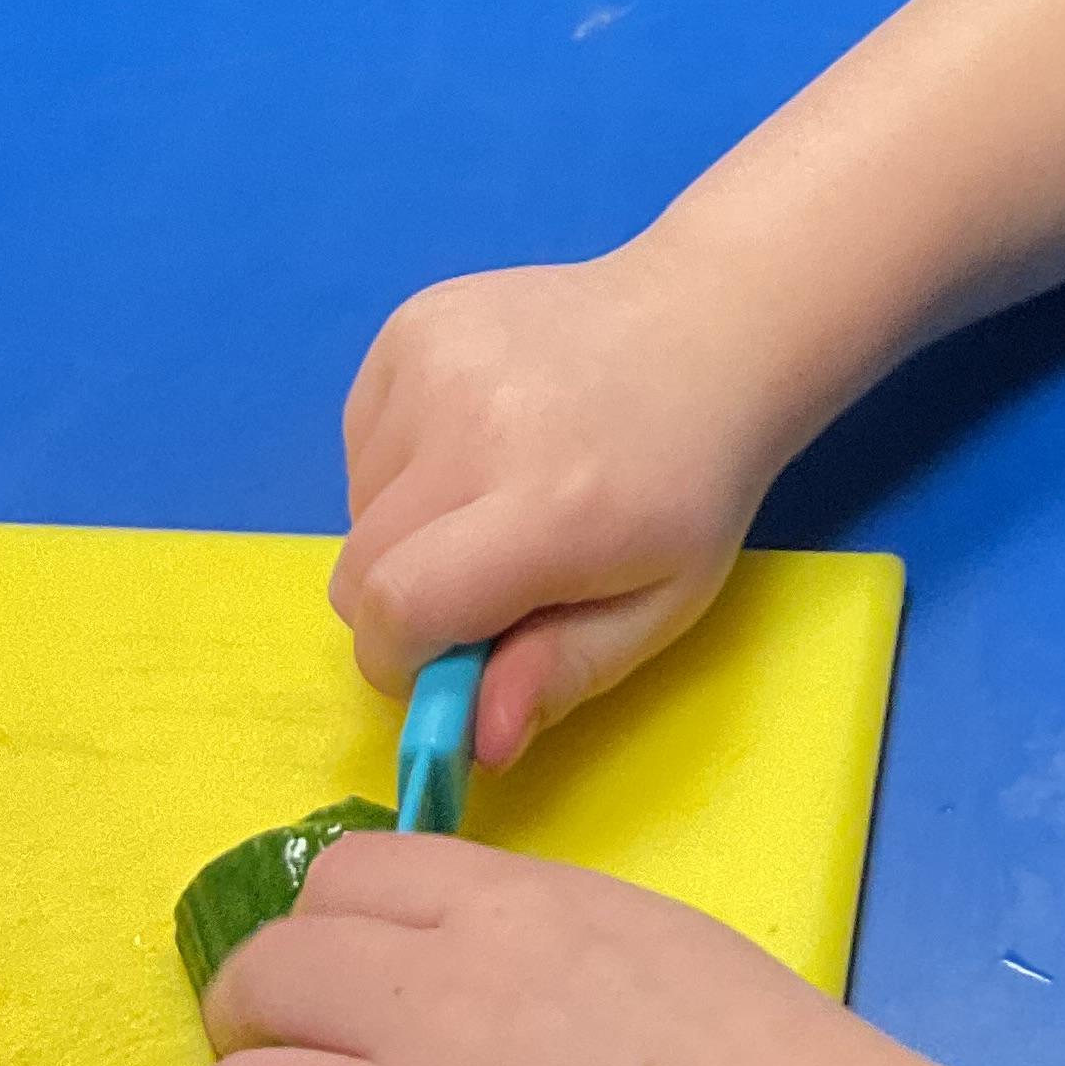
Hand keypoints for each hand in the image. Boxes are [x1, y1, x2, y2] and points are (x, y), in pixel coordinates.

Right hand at [333, 248, 782, 764]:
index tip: (453, 660)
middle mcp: (475, 424)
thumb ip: (561, 674)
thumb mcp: (661, 604)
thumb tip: (475, 743)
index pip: (396, 610)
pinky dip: (400, 463)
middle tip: (484, 586)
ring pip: (356, 504)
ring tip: (496, 496)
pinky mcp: (412, 322)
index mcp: (549, 508)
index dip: (404, 661)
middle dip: (401, 606)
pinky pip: (362, 438)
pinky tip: (480, 439)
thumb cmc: (691, 486)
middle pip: (357, 566)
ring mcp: (436, 360)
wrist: (708, 330)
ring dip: (404, 529)